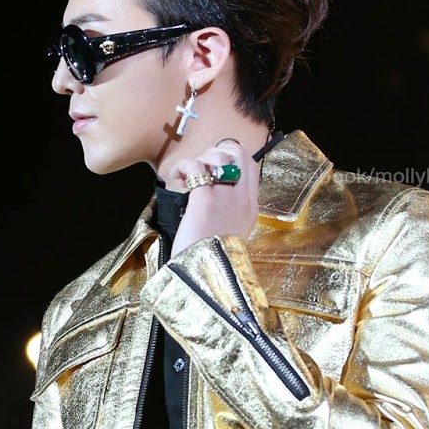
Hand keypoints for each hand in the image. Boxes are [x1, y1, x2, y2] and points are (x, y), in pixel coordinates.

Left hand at [167, 139, 260, 257]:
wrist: (205, 277)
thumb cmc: (211, 257)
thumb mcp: (230, 233)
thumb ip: (229, 212)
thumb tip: (214, 193)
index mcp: (250, 208)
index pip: (251, 166)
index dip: (232, 159)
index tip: (214, 170)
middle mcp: (242, 199)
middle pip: (239, 153)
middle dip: (217, 152)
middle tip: (202, 168)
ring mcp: (226, 198)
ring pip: (217, 157)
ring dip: (199, 161)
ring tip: (187, 179)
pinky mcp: (205, 200)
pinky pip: (196, 166)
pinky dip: (183, 167)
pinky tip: (176, 179)